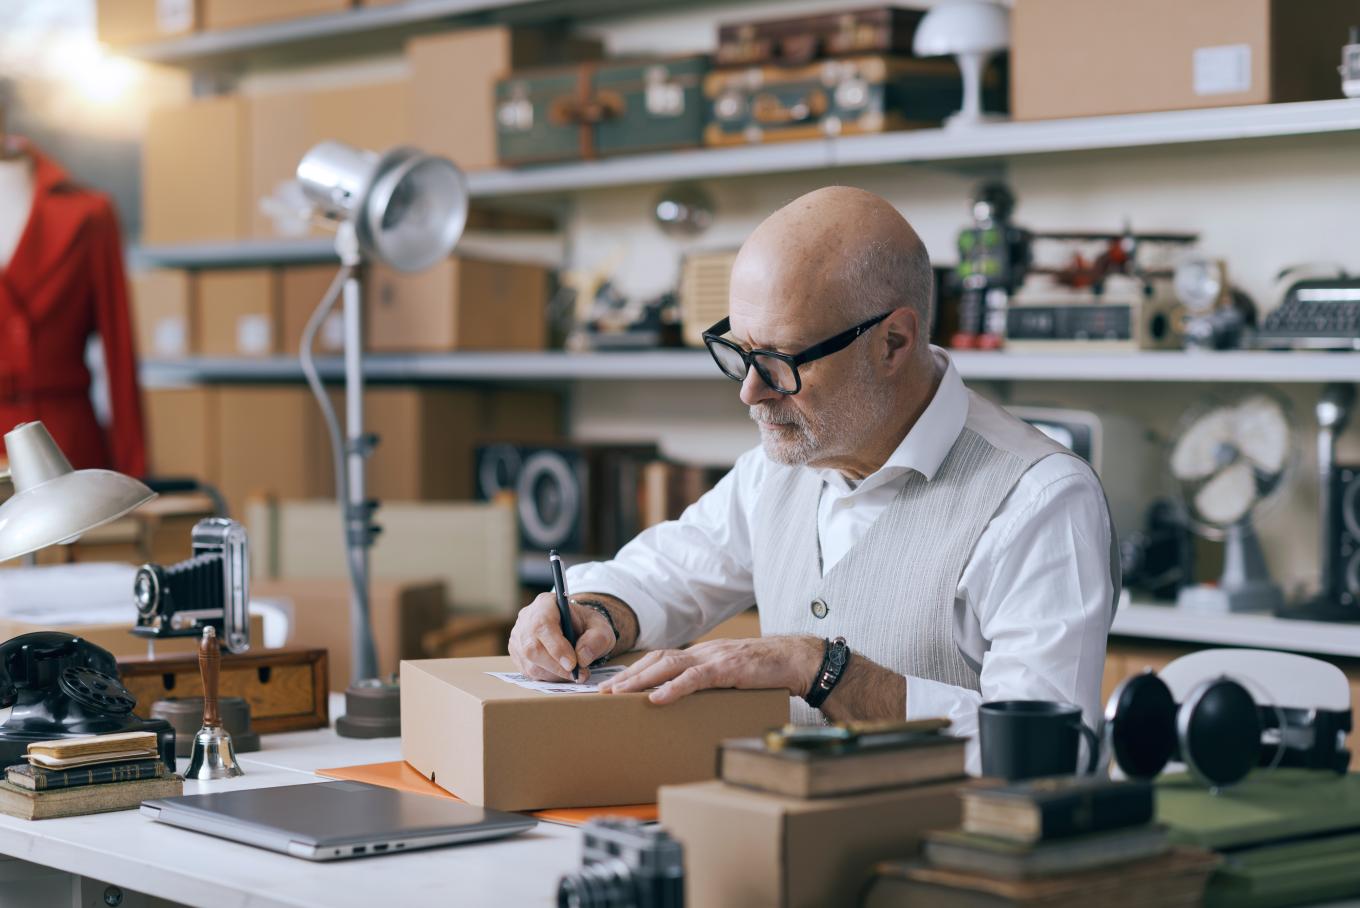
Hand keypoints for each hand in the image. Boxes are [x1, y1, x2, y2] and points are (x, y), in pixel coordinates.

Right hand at [508, 592, 615, 682]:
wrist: (576, 629)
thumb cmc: (587, 626)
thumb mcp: (601, 628)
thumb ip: (596, 640)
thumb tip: (581, 659)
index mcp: (545, 604)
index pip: (543, 625)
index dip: (556, 647)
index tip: (573, 664)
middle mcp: (526, 619)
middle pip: (532, 647)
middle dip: (556, 666)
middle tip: (578, 675)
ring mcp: (518, 637)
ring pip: (530, 663)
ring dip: (554, 674)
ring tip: (574, 674)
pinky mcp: (517, 654)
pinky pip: (528, 672)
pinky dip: (548, 677)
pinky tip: (562, 673)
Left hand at [599, 635, 823, 704]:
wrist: (795, 660)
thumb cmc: (765, 672)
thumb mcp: (731, 677)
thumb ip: (709, 685)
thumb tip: (687, 703)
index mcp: (702, 655)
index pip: (661, 658)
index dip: (636, 670)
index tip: (614, 684)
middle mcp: (703, 652)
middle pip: (657, 659)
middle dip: (628, 676)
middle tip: (603, 692)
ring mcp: (714, 658)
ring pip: (669, 665)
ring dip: (641, 680)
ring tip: (619, 695)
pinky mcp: (728, 669)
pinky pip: (695, 678)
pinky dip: (673, 688)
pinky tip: (656, 699)